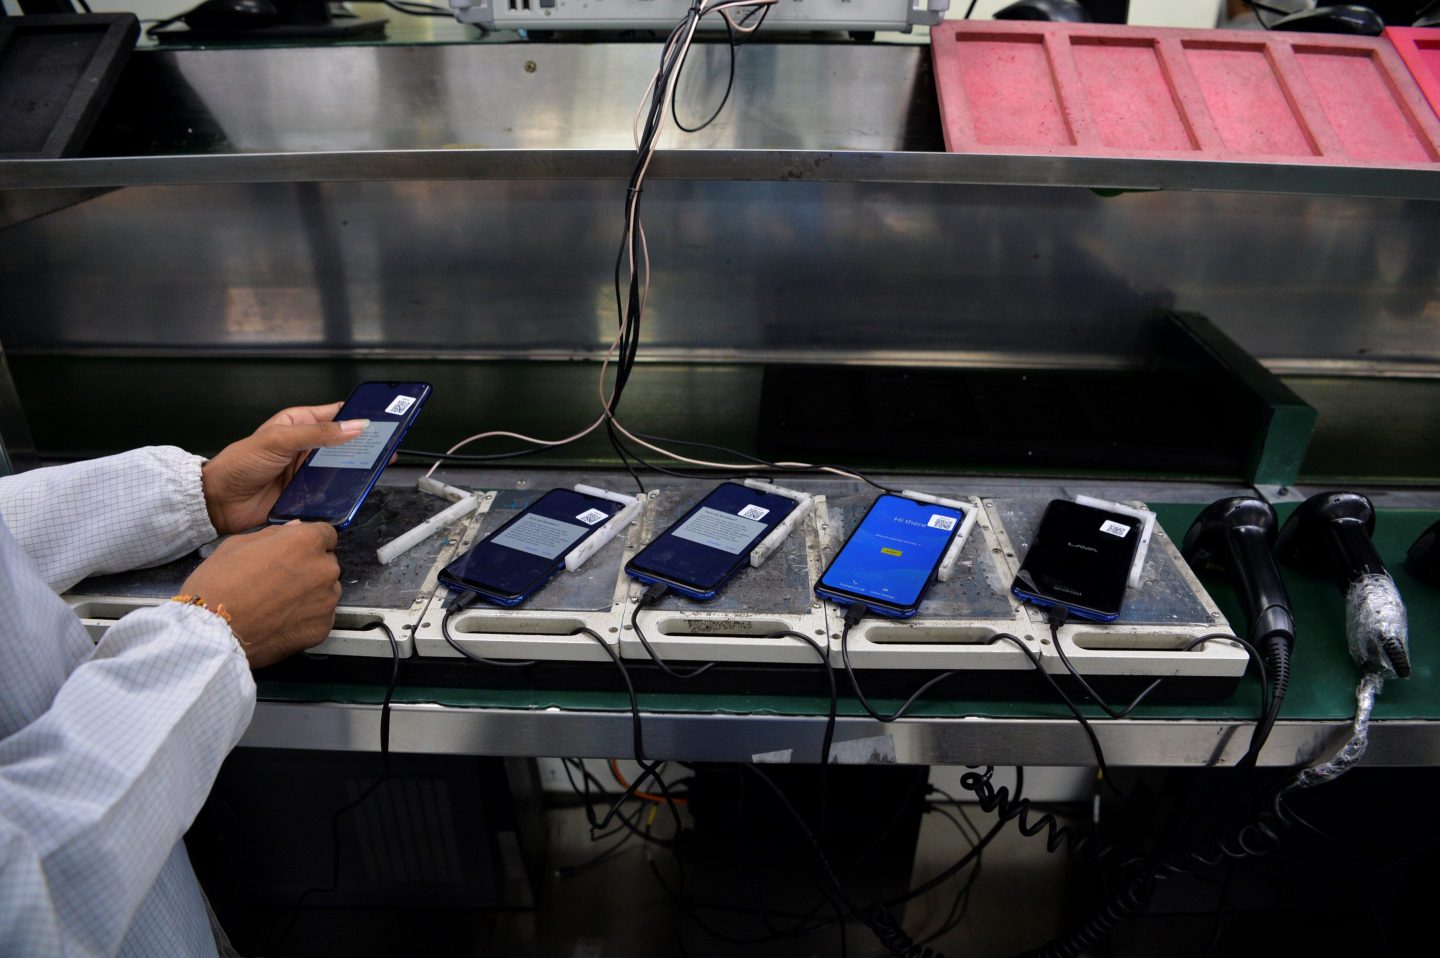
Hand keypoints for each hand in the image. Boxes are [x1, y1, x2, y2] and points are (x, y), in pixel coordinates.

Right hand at [180, 521, 340, 667]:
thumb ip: (275, 534)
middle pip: (326, 563)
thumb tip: (296, 528)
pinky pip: (320, 617)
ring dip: (310, 593)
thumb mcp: (238, 544)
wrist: (211, 631)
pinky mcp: (322, 628)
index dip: (309, 542)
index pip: (326, 534)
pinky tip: (281, 622)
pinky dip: (306, 618)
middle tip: (279, 581)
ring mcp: (327, 601)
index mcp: (306, 542)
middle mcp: (325, 569)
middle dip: (309, 568)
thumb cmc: (219, 582)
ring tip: (278, 604)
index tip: (295, 553)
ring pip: (326, 591)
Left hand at [201, 402, 365, 534]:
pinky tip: (350, 494)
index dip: (359, 416)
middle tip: (386, 449)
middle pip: (345, 445)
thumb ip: (317, 433)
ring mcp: (307, 472)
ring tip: (373, 472)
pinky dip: (341, 495)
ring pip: (342, 470)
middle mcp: (306, 448)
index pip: (337, 415)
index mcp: (299, 424)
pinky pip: (331, 494)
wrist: (218, 502)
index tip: (381, 419)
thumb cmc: (238, 463)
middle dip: (365, 447)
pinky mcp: (307, 495)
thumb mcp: (278, 440)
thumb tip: (353, 426)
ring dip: (355, 472)